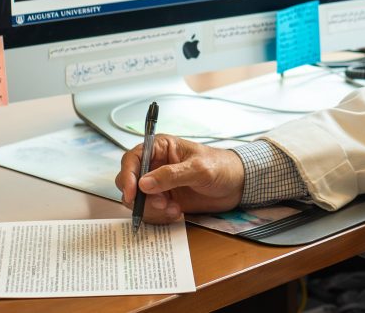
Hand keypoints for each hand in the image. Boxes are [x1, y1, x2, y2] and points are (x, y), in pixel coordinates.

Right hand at [115, 134, 245, 224]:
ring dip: (152, 209)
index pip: (132, 159)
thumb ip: (171, 175)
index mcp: (160, 148)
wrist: (237, 185)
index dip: (127, 176)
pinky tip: (177, 212)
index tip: (131, 194)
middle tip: (161, 204)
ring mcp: (158, 184)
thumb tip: (143, 184)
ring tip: (174, 209)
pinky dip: (160, 215)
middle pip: (130, 182)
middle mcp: (155, 165)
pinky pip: (150, 211)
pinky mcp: (164, 200)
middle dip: (141, 197)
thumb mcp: (198, 169)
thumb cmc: (220, 167)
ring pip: (138, 200)